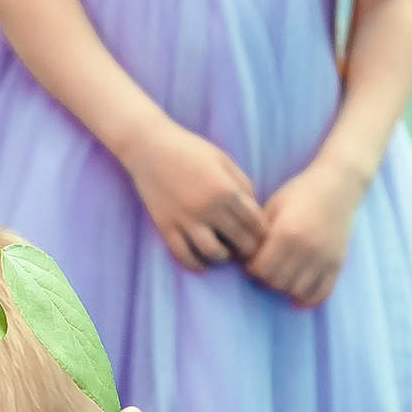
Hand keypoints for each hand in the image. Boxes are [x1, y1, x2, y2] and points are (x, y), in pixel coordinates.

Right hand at [124, 112, 263, 270]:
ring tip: (225, 252)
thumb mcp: (223, 160)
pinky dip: (196, 264)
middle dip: (248, 247)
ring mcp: (186, 219)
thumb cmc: (190, 149)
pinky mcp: (166, 226)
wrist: (149, 147)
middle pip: (239, 240)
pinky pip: (184, 255)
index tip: (262, 236)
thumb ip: (242, 184)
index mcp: (226, 190)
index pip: (255, 222)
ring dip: (223, 256)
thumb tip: (253, 209)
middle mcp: (208, 208)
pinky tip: (203, 263)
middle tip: (247, 247)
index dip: (263, 232)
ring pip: (213, 253)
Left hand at [247, 158, 359, 305]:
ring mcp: (323, 259)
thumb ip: (259, 232)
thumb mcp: (274, 206)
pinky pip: (321, 293)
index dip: (251, 268)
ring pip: (296, 291)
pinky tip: (296, 297)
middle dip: (265, 279)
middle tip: (264, 269)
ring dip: (284, 288)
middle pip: (277, 282)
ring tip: (280, 276)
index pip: (260, 269)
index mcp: (287, 233)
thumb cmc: (300, 192)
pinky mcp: (337, 264)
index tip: (251, 261)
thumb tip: (243, 257)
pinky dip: (307, 300)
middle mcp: (306, 249)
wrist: (338, 185)